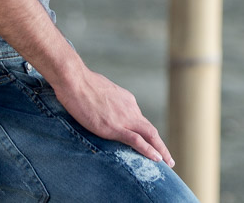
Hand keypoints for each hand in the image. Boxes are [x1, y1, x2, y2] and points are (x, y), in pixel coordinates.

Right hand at [52, 68, 175, 167]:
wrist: (75, 81)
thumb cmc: (81, 84)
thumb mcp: (100, 92)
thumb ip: (106, 102)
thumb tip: (102, 109)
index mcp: (127, 101)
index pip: (140, 121)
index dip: (147, 135)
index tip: (152, 144)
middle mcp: (130, 109)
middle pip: (150, 130)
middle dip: (161, 145)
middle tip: (168, 159)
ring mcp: (123, 118)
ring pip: (150, 135)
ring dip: (160, 150)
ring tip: (168, 163)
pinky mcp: (114, 127)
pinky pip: (137, 141)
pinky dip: (149, 150)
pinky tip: (156, 159)